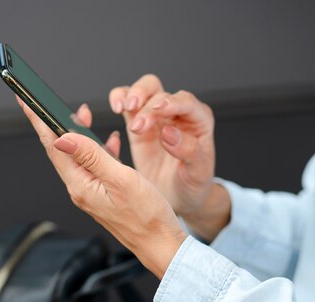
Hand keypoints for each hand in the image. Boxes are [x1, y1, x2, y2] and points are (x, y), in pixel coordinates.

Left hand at [17, 96, 185, 277]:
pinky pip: (95, 165)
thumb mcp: (121, 179)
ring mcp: (91, 192)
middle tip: (49, 100)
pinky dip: (99, 148)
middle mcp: (80, 189)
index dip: (39, 120)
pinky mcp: (103, 193)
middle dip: (54, 122)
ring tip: (83, 113)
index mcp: (80, 185)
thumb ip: (92, 156)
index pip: (53, 146)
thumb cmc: (146, 216)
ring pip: (78, 156)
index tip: (27, 101)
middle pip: (60, 149)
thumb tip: (63, 137)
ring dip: (79, 133)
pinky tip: (109, 141)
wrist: (160, 244)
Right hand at [109, 75, 229, 240]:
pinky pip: (127, 103)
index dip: (171, 102)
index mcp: (198, 121)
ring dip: (131, 95)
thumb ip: (188, 151)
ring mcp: (156, 117)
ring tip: (121, 109)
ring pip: (143, 90)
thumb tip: (169, 133)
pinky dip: (119, 99)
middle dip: (145, 101)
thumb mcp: (197, 173)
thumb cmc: (192, 184)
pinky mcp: (139, 124)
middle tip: (135, 119)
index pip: (185, 102)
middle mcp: (177, 113)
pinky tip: (116, 108)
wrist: (178, 197)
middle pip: (159, 91)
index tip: (157, 109)